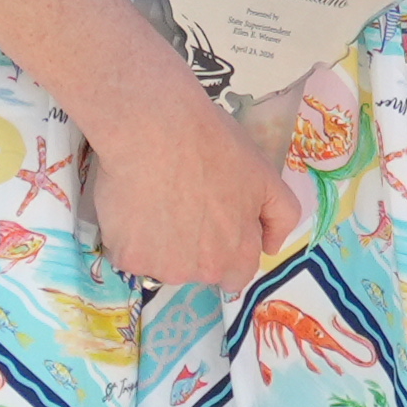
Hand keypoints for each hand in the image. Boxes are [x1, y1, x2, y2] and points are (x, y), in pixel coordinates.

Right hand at [84, 88, 306, 294]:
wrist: (156, 129)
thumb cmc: (213, 145)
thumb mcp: (264, 175)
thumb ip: (279, 216)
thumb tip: (271, 248)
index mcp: (237, 254)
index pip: (235, 276)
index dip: (226, 251)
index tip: (211, 225)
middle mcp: (202, 270)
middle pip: (197, 271)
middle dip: (191, 250)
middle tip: (181, 206)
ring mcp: (164, 267)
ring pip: (159, 264)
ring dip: (158, 243)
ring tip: (154, 199)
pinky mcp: (128, 258)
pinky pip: (127, 254)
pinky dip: (128, 236)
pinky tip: (131, 203)